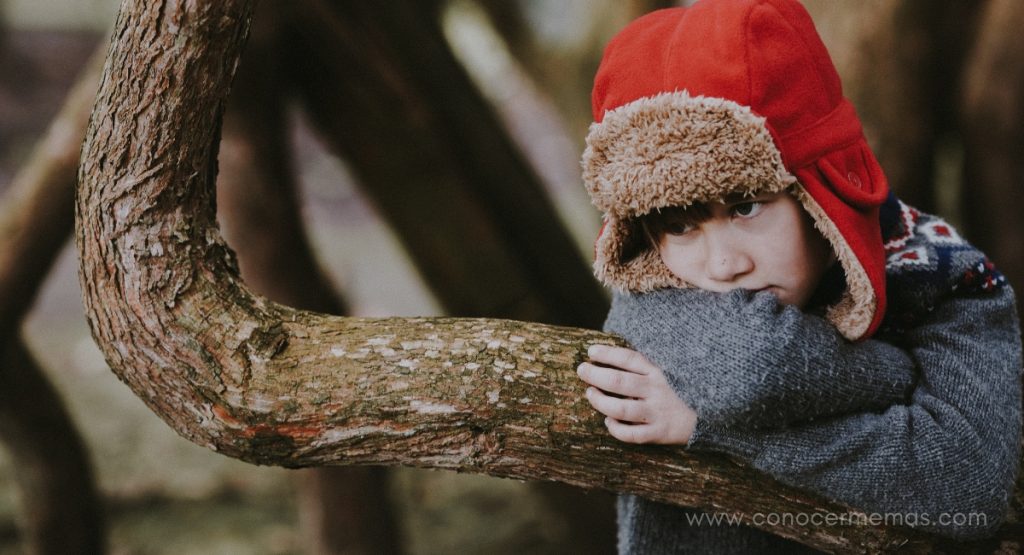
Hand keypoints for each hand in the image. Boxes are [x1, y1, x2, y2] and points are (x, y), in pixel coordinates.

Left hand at [577, 344, 696, 444]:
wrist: (712, 416)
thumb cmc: (682, 392)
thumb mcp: (669, 372)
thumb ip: (645, 366)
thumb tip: (612, 358)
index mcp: (659, 372)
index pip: (629, 358)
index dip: (608, 354)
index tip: (591, 352)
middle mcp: (657, 390)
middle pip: (619, 381)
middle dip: (596, 374)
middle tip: (582, 370)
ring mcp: (657, 412)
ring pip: (621, 409)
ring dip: (601, 401)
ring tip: (590, 394)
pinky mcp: (659, 433)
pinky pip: (633, 435)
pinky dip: (617, 429)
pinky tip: (608, 422)